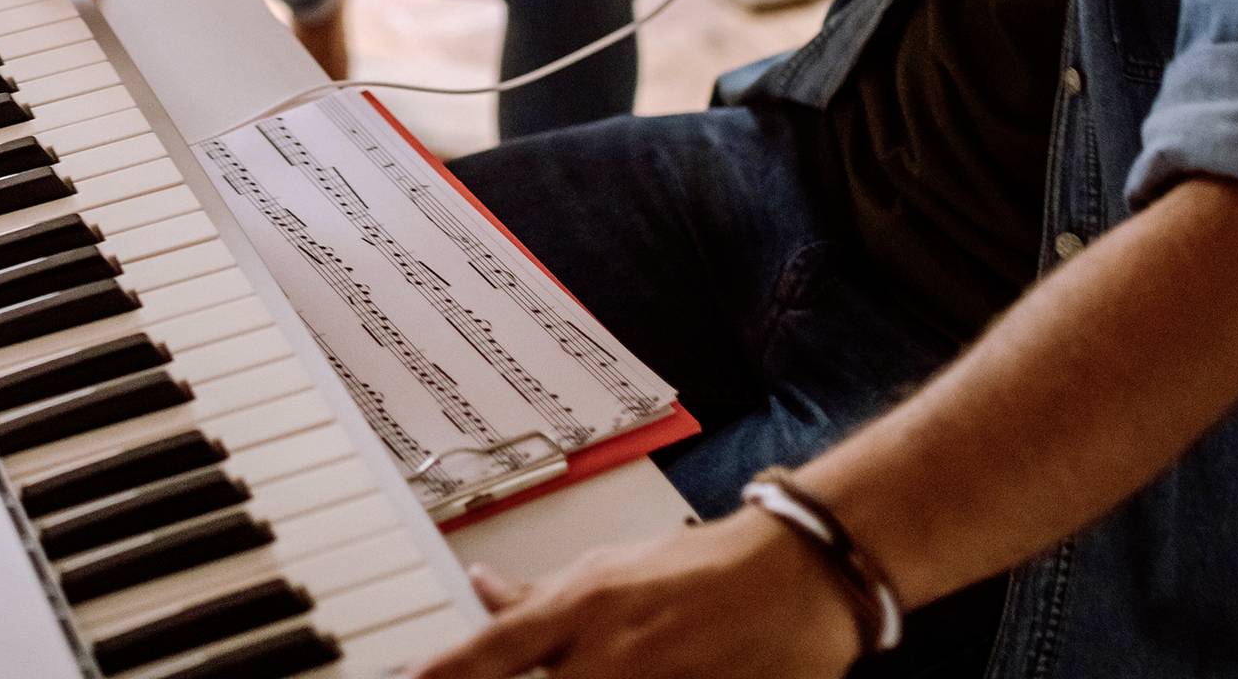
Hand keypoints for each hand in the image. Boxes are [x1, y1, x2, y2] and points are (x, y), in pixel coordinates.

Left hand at [416, 511, 866, 678]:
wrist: (796, 575)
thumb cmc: (702, 569)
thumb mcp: (610, 570)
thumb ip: (541, 593)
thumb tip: (482, 587)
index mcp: (578, 609)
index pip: (486, 655)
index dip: (441, 675)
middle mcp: (606, 653)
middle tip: (511, 677)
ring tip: (617, 670)